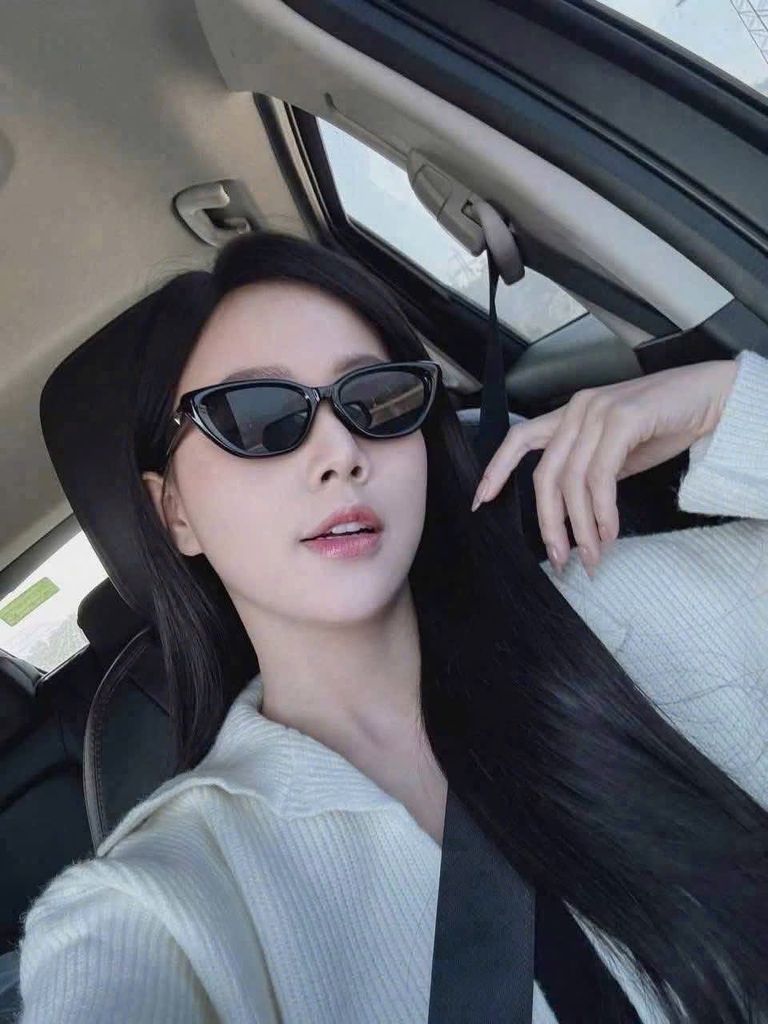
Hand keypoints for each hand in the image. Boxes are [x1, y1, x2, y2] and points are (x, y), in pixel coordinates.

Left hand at [470, 359, 738, 576]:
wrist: (712, 396)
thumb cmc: (667, 424)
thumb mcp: (618, 452)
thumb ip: (590, 472)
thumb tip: (573, 514)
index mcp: (571, 414)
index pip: (519, 439)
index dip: (496, 470)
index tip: (480, 501)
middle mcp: (579, 409)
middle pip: (545, 473)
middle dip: (549, 522)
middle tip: (560, 559)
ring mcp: (599, 411)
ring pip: (572, 480)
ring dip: (581, 526)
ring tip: (592, 555)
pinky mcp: (624, 418)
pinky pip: (601, 476)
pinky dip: (603, 510)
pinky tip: (610, 532)